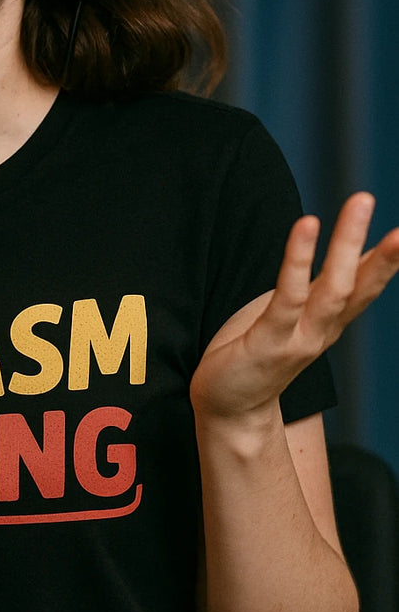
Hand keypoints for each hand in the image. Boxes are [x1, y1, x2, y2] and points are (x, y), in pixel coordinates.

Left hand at [191, 192, 398, 421]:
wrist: (229, 409)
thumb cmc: (257, 352)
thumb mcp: (293, 314)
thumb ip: (315, 288)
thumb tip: (339, 256)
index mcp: (329, 322)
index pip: (366, 286)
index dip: (385, 260)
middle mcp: (323, 331)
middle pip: (359, 285)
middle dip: (383, 251)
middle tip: (391, 215)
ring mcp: (299, 338)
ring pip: (333, 288)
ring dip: (348, 244)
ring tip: (362, 201)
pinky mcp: (269, 342)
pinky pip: (288, 297)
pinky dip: (298, 259)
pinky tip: (308, 225)